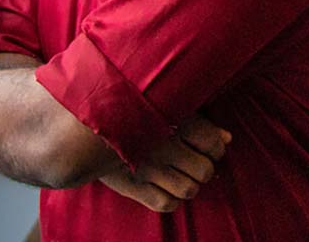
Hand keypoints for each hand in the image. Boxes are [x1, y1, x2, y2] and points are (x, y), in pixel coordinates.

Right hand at [99, 116, 231, 212]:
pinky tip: (166, 187)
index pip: (212, 142)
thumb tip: (228, 138)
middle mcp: (162, 144)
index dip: (216, 147)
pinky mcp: (133, 185)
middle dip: (204, 168)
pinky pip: (167, 203)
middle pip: (204, 170)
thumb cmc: (126, 108)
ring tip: (181, 174)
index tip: (209, 145)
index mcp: (170, 117)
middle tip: (195, 161)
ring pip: (189, 189)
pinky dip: (172, 199)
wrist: (80, 125)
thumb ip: (197, 120)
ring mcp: (148, 167)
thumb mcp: (161, 104)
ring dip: (190, 184)